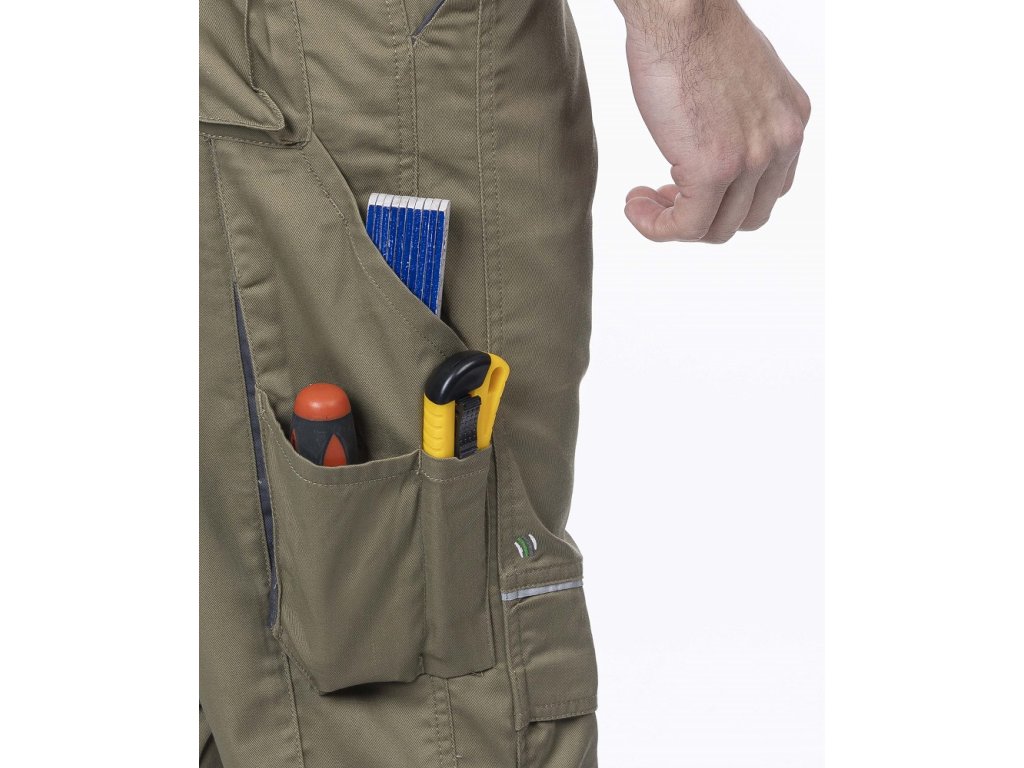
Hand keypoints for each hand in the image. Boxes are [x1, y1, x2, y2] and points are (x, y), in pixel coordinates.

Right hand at [616, 0, 810, 242]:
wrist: (679, 7)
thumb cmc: (693, 27)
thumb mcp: (738, 78)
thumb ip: (739, 117)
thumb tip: (713, 141)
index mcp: (790, 122)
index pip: (769, 190)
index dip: (726, 199)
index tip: (687, 183)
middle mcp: (781, 143)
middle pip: (747, 218)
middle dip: (704, 216)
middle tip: (665, 194)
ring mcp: (751, 159)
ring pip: (716, 229)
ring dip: (674, 224)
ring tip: (643, 200)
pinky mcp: (713, 168)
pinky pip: (686, 226)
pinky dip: (656, 227)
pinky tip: (634, 205)